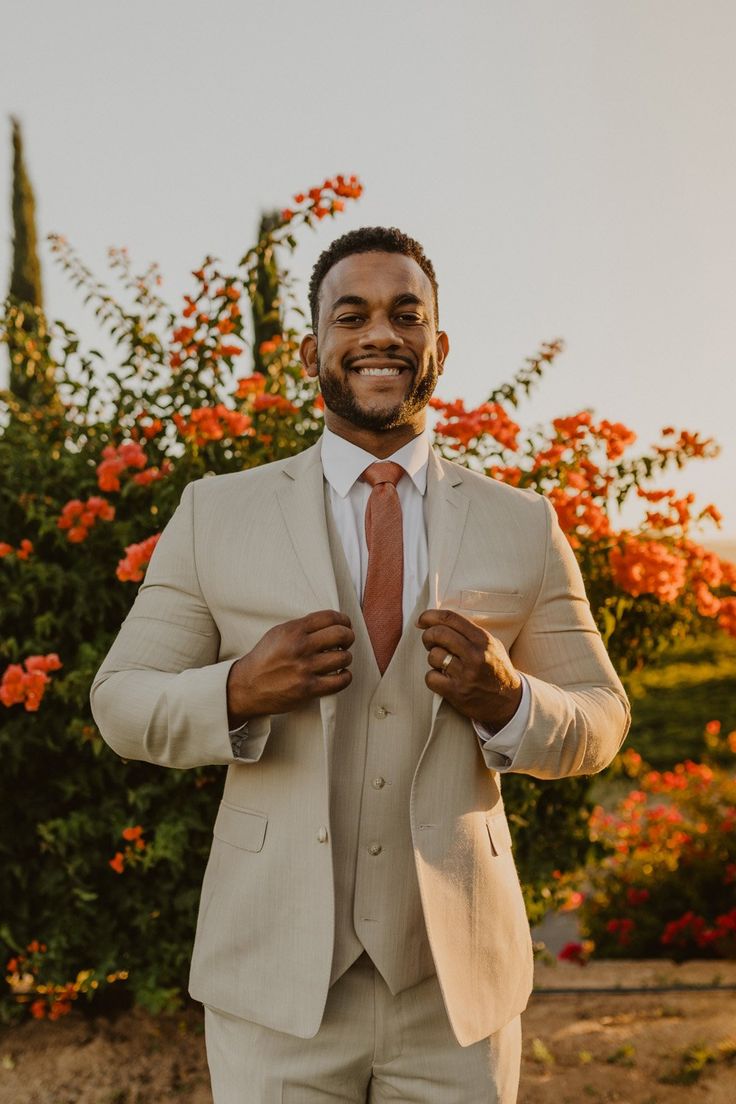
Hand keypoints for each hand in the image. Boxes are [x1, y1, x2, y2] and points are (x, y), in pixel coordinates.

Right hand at [227, 610, 353, 725]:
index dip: (344, 620)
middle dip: (349, 637)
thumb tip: (330, 623)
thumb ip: (302, 627)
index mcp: (293, 630)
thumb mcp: (278, 633)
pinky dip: (345, 677)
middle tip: (346, 642)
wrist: (247, 686)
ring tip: (340, 659)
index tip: (346, 625)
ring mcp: (304, 669)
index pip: (330, 617)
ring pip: (343, 658)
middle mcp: (300, 647)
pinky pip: (339, 681)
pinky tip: (341, 675)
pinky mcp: (307, 689)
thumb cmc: (264, 659)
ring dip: (346, 658)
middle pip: (341, 635)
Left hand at [416, 608, 522, 730]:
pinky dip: (433, 678)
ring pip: (433, 656)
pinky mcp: (457, 692)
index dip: (430, 616)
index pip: (450, 618)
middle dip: (428, 636)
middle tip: (430, 643)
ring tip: (443, 664)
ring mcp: (466, 674)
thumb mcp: (491, 644)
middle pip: (438, 634)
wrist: (508, 702)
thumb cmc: (495, 669)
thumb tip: (435, 621)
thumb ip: (468, 632)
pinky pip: (431, 678)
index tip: (421, 620)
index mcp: (483, 639)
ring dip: (433, 659)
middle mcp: (475, 655)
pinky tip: (443, 679)